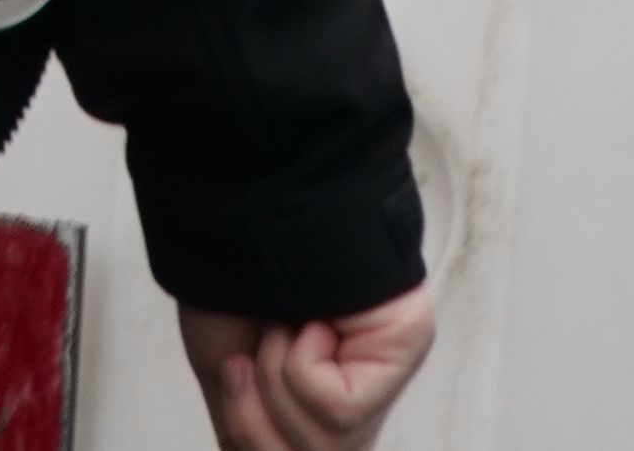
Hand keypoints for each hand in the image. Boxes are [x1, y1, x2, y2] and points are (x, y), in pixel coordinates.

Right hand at [181, 285, 436, 450]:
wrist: (236, 206)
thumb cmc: (230, 268)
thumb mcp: (228, 375)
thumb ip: (249, 431)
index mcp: (318, 394)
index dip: (251, 433)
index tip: (235, 373)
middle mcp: (359, 386)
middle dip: (257, 419)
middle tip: (249, 358)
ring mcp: (385, 368)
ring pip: (326, 443)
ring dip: (278, 381)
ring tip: (281, 327)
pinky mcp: (405, 343)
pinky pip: (340, 409)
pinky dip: (301, 364)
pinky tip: (309, 322)